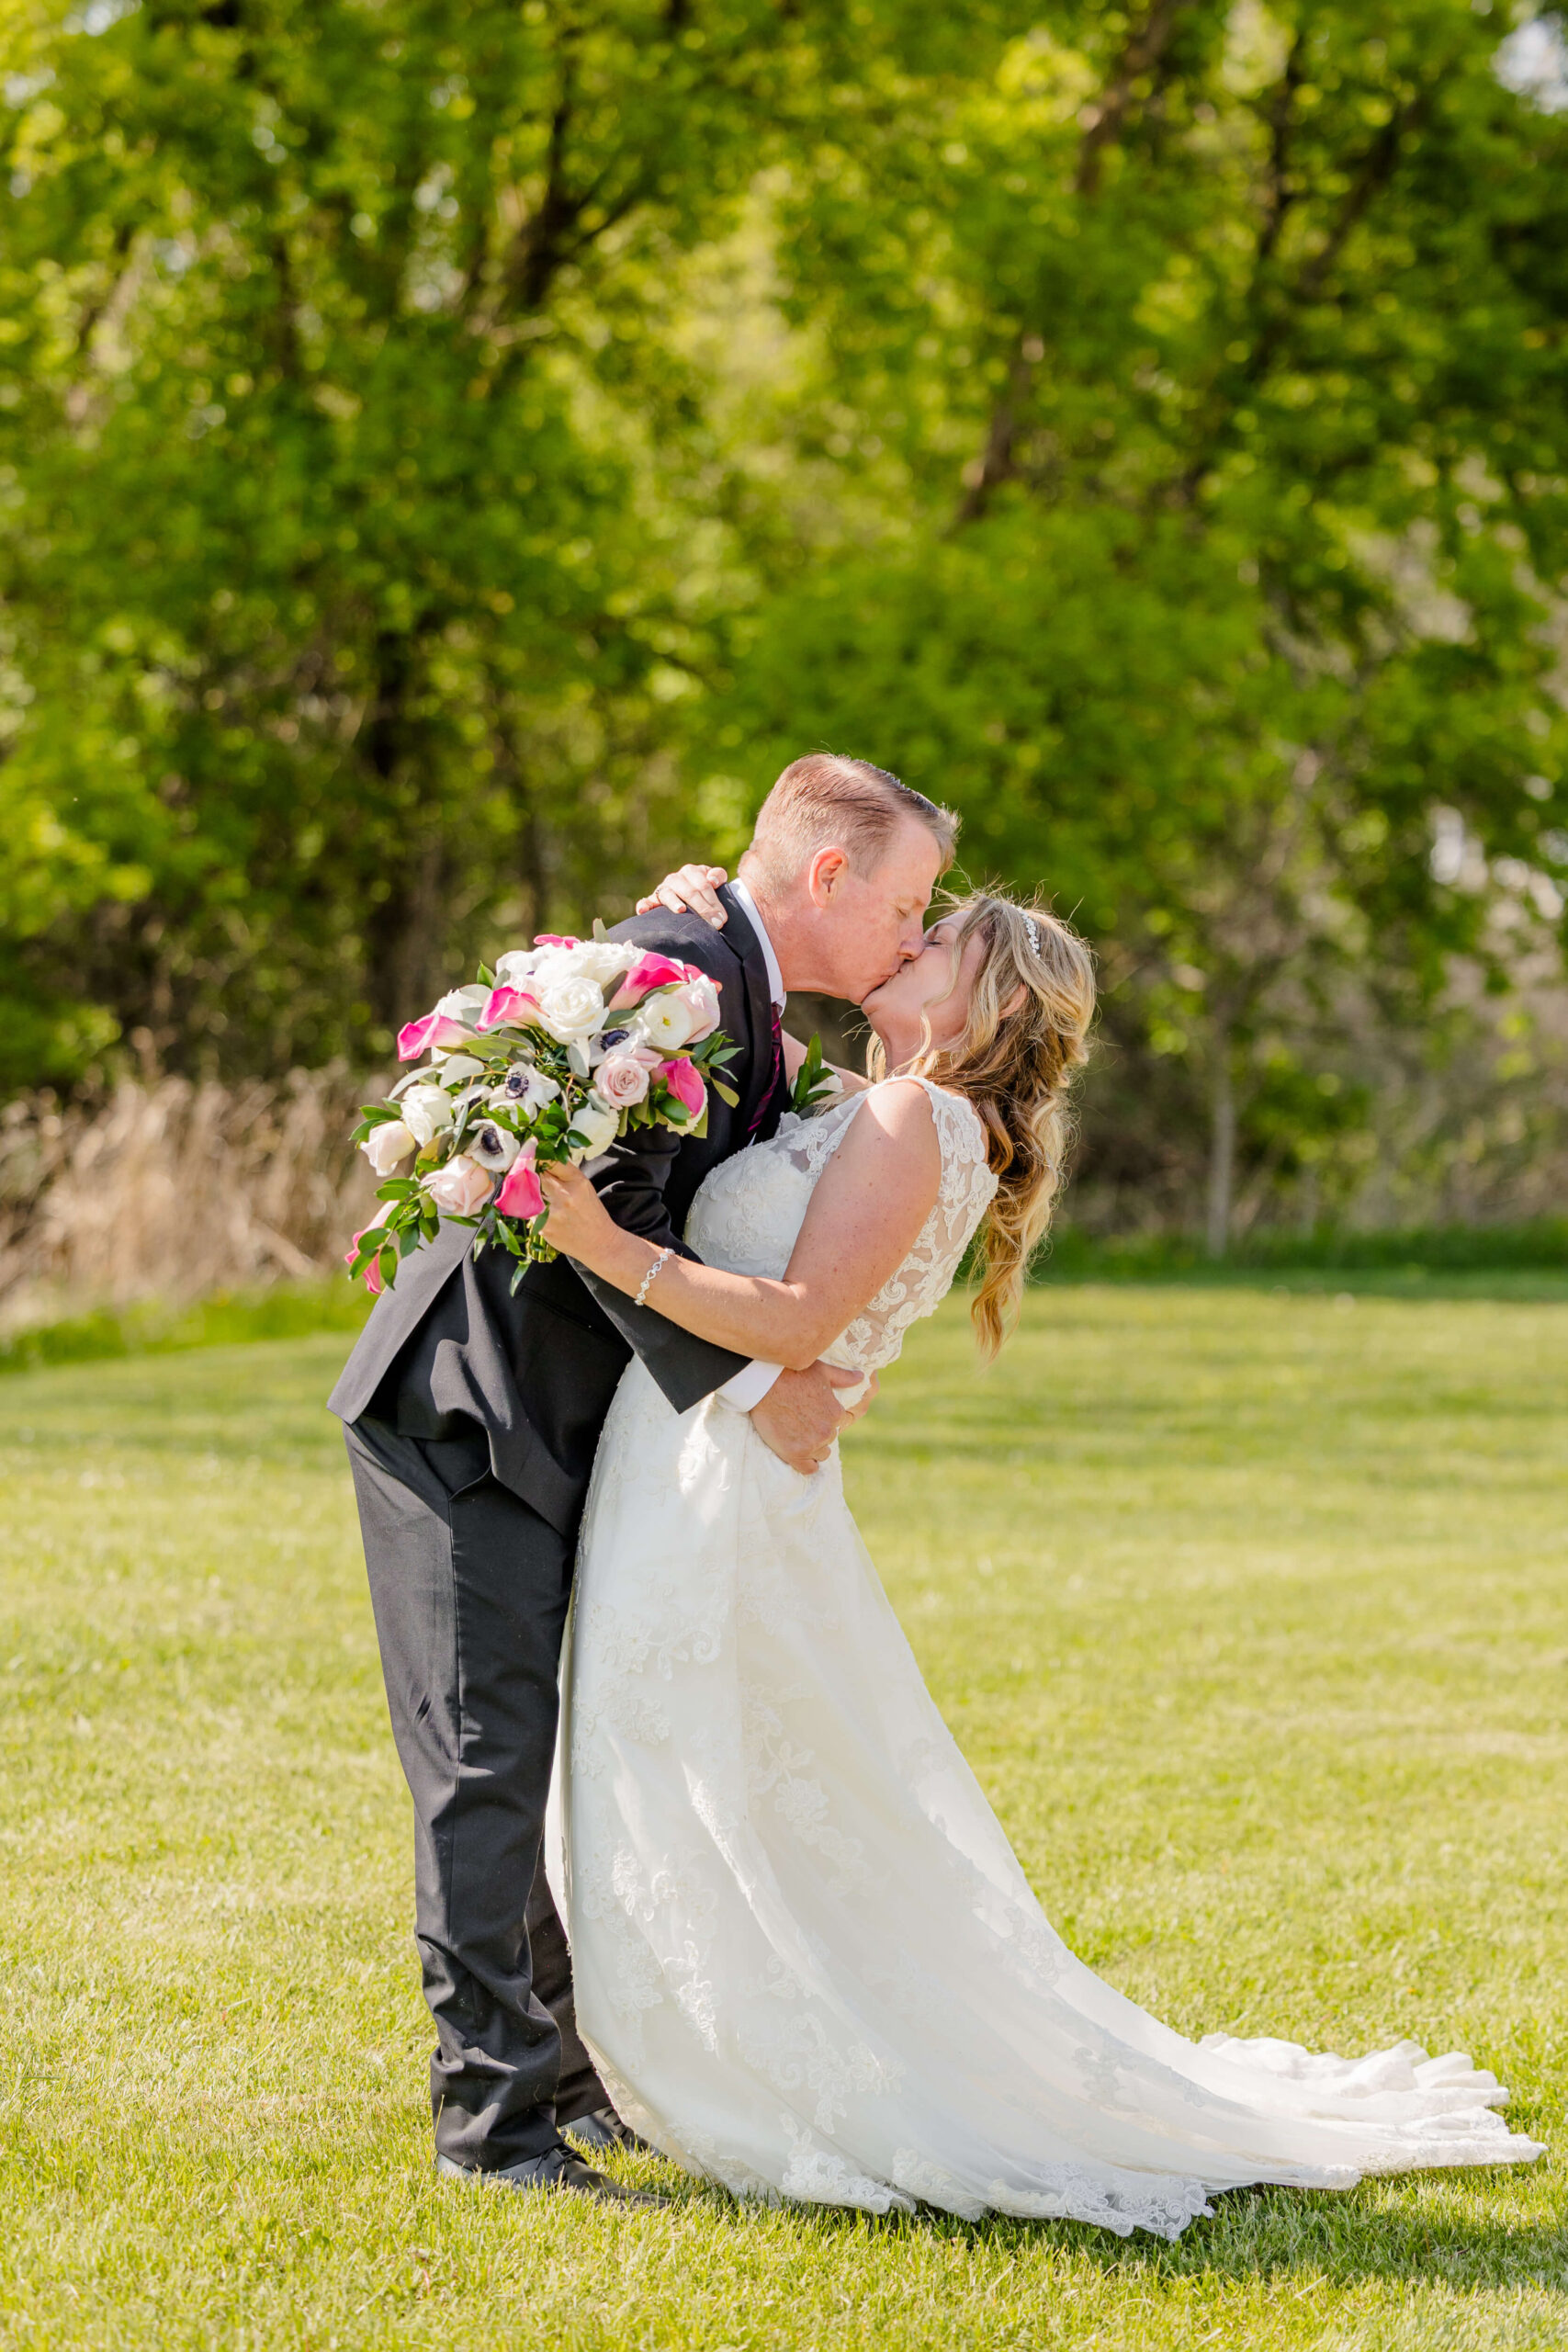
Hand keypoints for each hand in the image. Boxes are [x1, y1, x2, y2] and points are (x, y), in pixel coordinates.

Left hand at [538, 1159, 617, 1268]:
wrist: (599, 1243)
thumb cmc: (591, 1213)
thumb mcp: (584, 1187)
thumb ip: (564, 1173)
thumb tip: (540, 1159)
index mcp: (577, 1182)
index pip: (551, 1161)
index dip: (538, 1156)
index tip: (532, 1153)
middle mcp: (564, 1195)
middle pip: (536, 1175)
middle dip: (529, 1172)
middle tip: (526, 1170)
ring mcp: (552, 1212)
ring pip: (528, 1193)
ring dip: (529, 1192)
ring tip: (539, 1197)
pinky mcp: (542, 1227)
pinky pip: (529, 1211)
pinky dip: (532, 1210)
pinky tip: (543, 1214)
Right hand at [635, 863, 728, 927]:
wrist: (694, 898)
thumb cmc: (707, 891)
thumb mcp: (715, 880)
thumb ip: (718, 875)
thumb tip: (712, 881)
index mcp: (691, 871)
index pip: (704, 885)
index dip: (714, 902)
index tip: (722, 919)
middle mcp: (675, 878)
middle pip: (689, 892)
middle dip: (703, 908)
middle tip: (715, 924)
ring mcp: (663, 889)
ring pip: (668, 895)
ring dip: (674, 902)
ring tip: (682, 910)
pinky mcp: (652, 900)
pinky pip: (646, 902)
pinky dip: (643, 905)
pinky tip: (643, 911)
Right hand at [749, 1361, 874, 1475]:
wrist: (763, 1383)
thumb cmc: (792, 1373)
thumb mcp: (822, 1370)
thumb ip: (843, 1377)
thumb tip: (860, 1378)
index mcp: (836, 1413)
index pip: (839, 1424)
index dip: (827, 1420)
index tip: (813, 1415)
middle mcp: (827, 1431)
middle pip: (829, 1439)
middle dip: (819, 1433)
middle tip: (802, 1423)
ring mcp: (811, 1444)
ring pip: (820, 1454)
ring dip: (812, 1448)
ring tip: (797, 1436)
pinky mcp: (794, 1454)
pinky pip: (808, 1469)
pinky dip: (806, 1464)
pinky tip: (798, 1455)